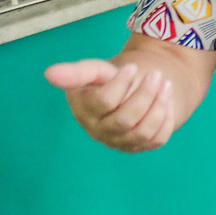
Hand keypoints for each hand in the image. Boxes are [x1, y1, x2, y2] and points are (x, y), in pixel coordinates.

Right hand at [46, 57, 177, 151]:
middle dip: (145, 95)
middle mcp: (98, 130)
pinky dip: (166, 118)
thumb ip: (78, 72)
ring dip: (159, 105)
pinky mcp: (139, 147)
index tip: (132, 67)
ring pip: (143, 131)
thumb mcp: (98, 71)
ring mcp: (119, 141)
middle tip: (157, 75)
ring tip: (166, 84)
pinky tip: (166, 102)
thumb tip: (49, 73)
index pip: (104, 102)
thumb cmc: (113, 79)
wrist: (138, 88)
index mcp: (84, 110)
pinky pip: (158, 139)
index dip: (121, 84)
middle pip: (125, 119)